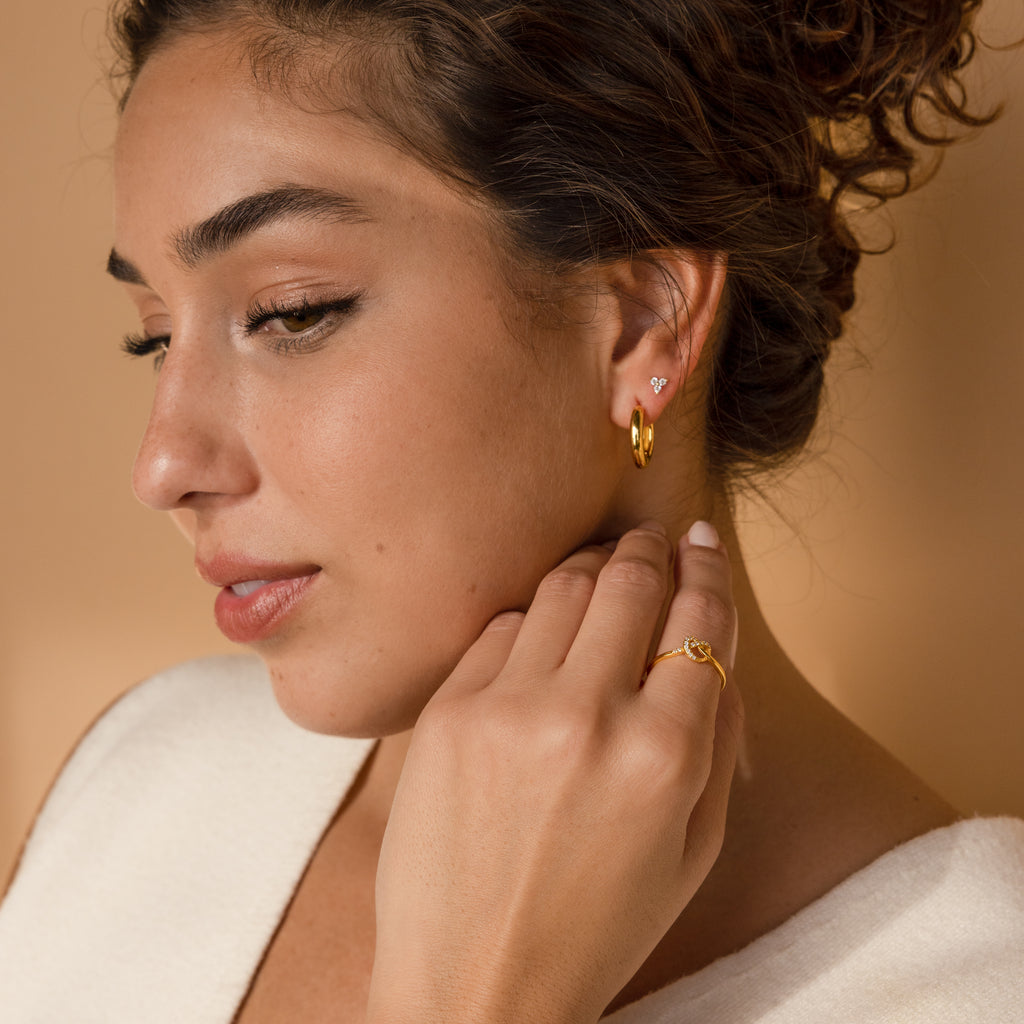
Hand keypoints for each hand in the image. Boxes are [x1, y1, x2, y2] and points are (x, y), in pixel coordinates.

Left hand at [366, 522, 742, 1023]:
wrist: (473, 985)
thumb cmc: (595, 927)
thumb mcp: (693, 849)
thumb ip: (718, 740)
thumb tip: (714, 645)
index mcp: (665, 758)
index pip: (700, 621)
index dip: (707, 569)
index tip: (700, 541)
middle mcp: (587, 719)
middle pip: (630, 583)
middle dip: (648, 550)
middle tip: (651, 539)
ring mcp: (508, 709)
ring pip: (563, 588)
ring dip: (591, 568)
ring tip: (602, 568)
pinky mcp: (447, 712)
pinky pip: (501, 627)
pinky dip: (531, 620)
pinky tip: (541, 634)